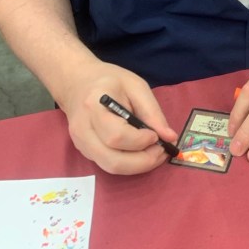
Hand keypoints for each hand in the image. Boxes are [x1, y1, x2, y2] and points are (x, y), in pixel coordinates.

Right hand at [58, 61, 178, 174]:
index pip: (117, 135)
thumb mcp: (136, 86)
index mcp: (94, 106)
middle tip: (161, 151)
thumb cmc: (108, 81)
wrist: (77, 82)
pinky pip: (107, 165)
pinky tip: (140, 152)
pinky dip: (128, 164)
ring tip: (154, 153)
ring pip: (110, 167)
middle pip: (113, 160)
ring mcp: (80, 143)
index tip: (156, 134)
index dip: (141, 141)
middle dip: (143, 161)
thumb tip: (170, 137)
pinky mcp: (83, 151)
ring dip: (137, 166)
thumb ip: (152, 112)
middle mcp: (83, 129)